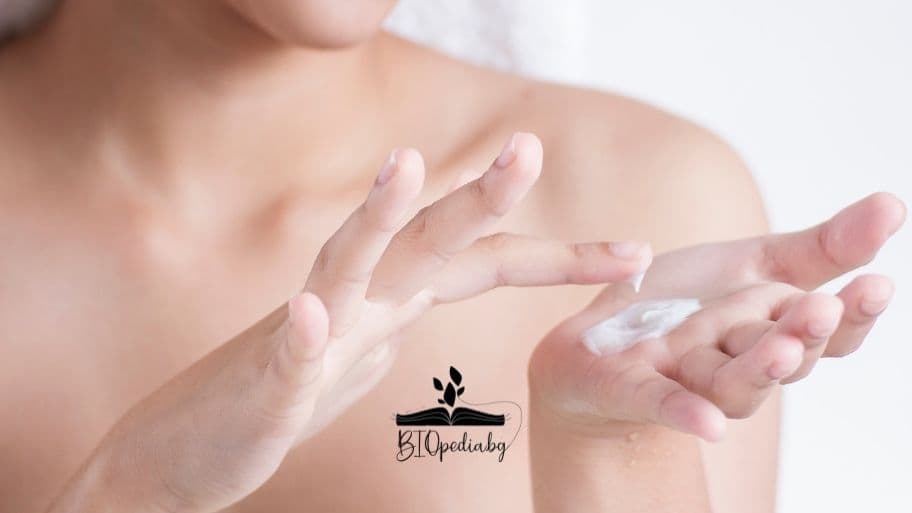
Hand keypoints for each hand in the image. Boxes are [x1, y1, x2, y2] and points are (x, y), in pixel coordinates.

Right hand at [49, 133, 651, 512]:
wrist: (187, 448)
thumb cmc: (281, 395)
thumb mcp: (360, 350)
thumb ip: (396, 314)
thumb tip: (431, 295)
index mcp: (389, 301)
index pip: (482, 264)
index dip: (557, 256)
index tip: (633, 254)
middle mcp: (353, 303)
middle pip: (424, 240)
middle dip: (479, 196)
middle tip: (528, 148)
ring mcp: (307, 338)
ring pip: (342, 268)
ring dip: (374, 217)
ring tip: (404, 165)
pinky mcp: (264, 386)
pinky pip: (284, 361)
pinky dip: (298, 339)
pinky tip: (308, 317)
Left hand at [529, 193, 904, 440]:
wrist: (596, 339)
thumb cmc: (682, 305)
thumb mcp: (750, 265)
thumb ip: (820, 248)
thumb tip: (893, 204)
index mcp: (772, 329)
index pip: (827, 333)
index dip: (853, 316)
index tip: (876, 285)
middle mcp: (738, 362)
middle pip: (783, 357)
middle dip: (804, 334)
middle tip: (823, 309)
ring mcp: (688, 380)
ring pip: (734, 384)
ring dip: (760, 369)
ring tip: (782, 348)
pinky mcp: (635, 391)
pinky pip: (662, 403)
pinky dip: (684, 412)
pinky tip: (709, 425)